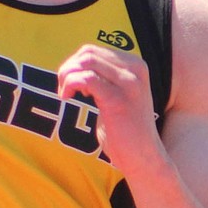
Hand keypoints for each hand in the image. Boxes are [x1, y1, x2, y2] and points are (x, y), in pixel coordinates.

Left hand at [56, 43, 162, 176]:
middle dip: (68, 68)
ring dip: (67, 76)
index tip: (72, 86)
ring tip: (65, 94)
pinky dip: (70, 84)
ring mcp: (129, 83)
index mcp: (135, 65)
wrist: (143, 157)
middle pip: (88, 52)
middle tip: (64, 90)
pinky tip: (68, 98)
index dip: (75, 64)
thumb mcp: (117, 96)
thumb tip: (74, 65)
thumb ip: (103, 79)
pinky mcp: (118, 99)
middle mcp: (135, 69)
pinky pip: (86, 79)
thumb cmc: (126, 131)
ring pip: (86, 61)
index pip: (94, 50)